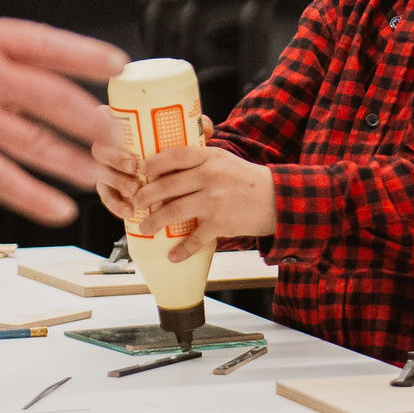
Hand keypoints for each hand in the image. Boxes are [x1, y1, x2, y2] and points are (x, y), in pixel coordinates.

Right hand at [0, 14, 126, 224]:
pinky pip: (3, 178)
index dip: (85, 54)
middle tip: (119, 133)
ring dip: (75, 160)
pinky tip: (57, 207)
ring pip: (37, 141)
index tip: (115, 64)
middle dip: (92, 118)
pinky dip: (34, 196)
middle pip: (54, 97)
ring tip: (101, 174)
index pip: (46, 43)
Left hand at [98, 133, 276, 259]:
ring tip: (146, 227)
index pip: (174, 156)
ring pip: (173, 211)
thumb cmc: (246, 180)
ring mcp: (214, 201)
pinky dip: (182, 250)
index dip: (152, 163)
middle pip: (166, 186)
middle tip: (136, 203)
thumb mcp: (223, 161)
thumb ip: (198, 161)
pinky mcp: (221, 223)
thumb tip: (166, 165)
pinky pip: (195, 238)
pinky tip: (173, 256)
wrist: (277, 199)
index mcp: (209, 157)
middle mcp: (209, 176)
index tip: (140, 170)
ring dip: (154, 221)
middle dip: (145, 196)